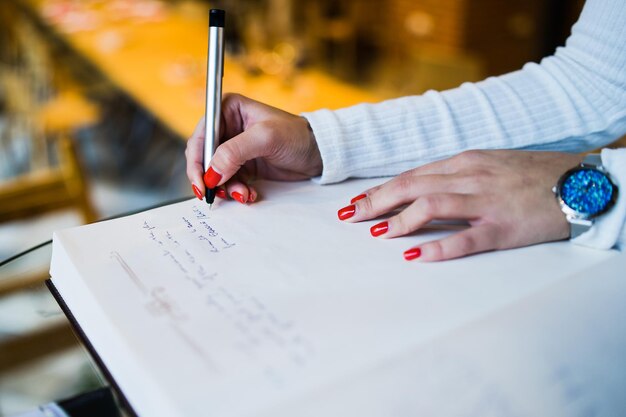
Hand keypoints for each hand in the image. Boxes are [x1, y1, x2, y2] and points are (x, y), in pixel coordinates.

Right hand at [186, 93, 322, 202]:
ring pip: (216, 173)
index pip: (201, 135)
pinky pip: (229, 181)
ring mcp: (235, 148)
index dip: (197, 159)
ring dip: (226, 187)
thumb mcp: (265, 139)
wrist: (318, 154)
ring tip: (243, 194)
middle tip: (214, 194)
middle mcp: (228, 127)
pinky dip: (236, 190)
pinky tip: (249, 194)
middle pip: (204, 156)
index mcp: (228, 109)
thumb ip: (235, 152)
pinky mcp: (243, 165)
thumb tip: (212, 172)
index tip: (202, 180)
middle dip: (210, 177)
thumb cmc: (296, 136)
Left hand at [337, 150, 583, 261]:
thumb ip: (455, 175)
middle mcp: (471, 177)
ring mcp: (487, 202)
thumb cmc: (531, 174)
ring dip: (400, 220)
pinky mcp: (504, 228)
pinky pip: (466, 238)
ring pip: (432, 206)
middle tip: (351, 217)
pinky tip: (415, 255)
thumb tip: (419, 191)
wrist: (579, 182)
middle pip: (412, 186)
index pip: (412, 175)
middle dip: (377, 202)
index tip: (357, 202)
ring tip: (377, 233)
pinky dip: (438, 247)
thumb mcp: (489, 165)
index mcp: (465, 162)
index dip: (381, 189)